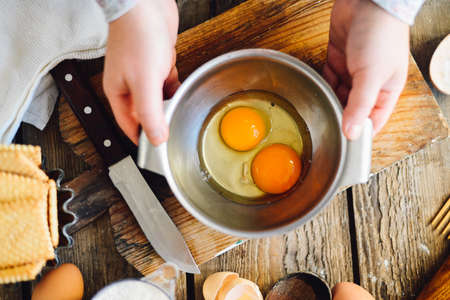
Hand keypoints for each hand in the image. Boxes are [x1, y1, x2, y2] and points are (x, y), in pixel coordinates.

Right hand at [103, 0, 179, 144]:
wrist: (146, 4)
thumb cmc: (137, 37)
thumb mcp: (144, 82)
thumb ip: (149, 112)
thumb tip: (156, 139)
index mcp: (118, 92)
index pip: (129, 125)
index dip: (143, 139)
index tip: (158, 151)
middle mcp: (130, 85)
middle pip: (145, 114)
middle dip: (159, 123)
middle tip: (175, 132)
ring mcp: (145, 74)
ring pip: (158, 99)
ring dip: (169, 105)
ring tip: (181, 113)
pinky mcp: (159, 63)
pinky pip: (168, 83)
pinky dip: (175, 89)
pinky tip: (183, 92)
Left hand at [323, 0, 409, 138]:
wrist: (367, 1)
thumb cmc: (380, 35)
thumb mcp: (372, 75)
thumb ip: (360, 105)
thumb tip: (352, 134)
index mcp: (385, 90)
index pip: (373, 120)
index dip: (360, 133)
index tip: (343, 144)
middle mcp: (369, 83)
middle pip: (352, 109)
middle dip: (340, 118)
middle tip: (323, 128)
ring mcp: (352, 71)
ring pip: (338, 94)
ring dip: (328, 101)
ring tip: (316, 110)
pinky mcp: (338, 59)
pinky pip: (327, 78)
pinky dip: (321, 84)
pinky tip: (314, 90)